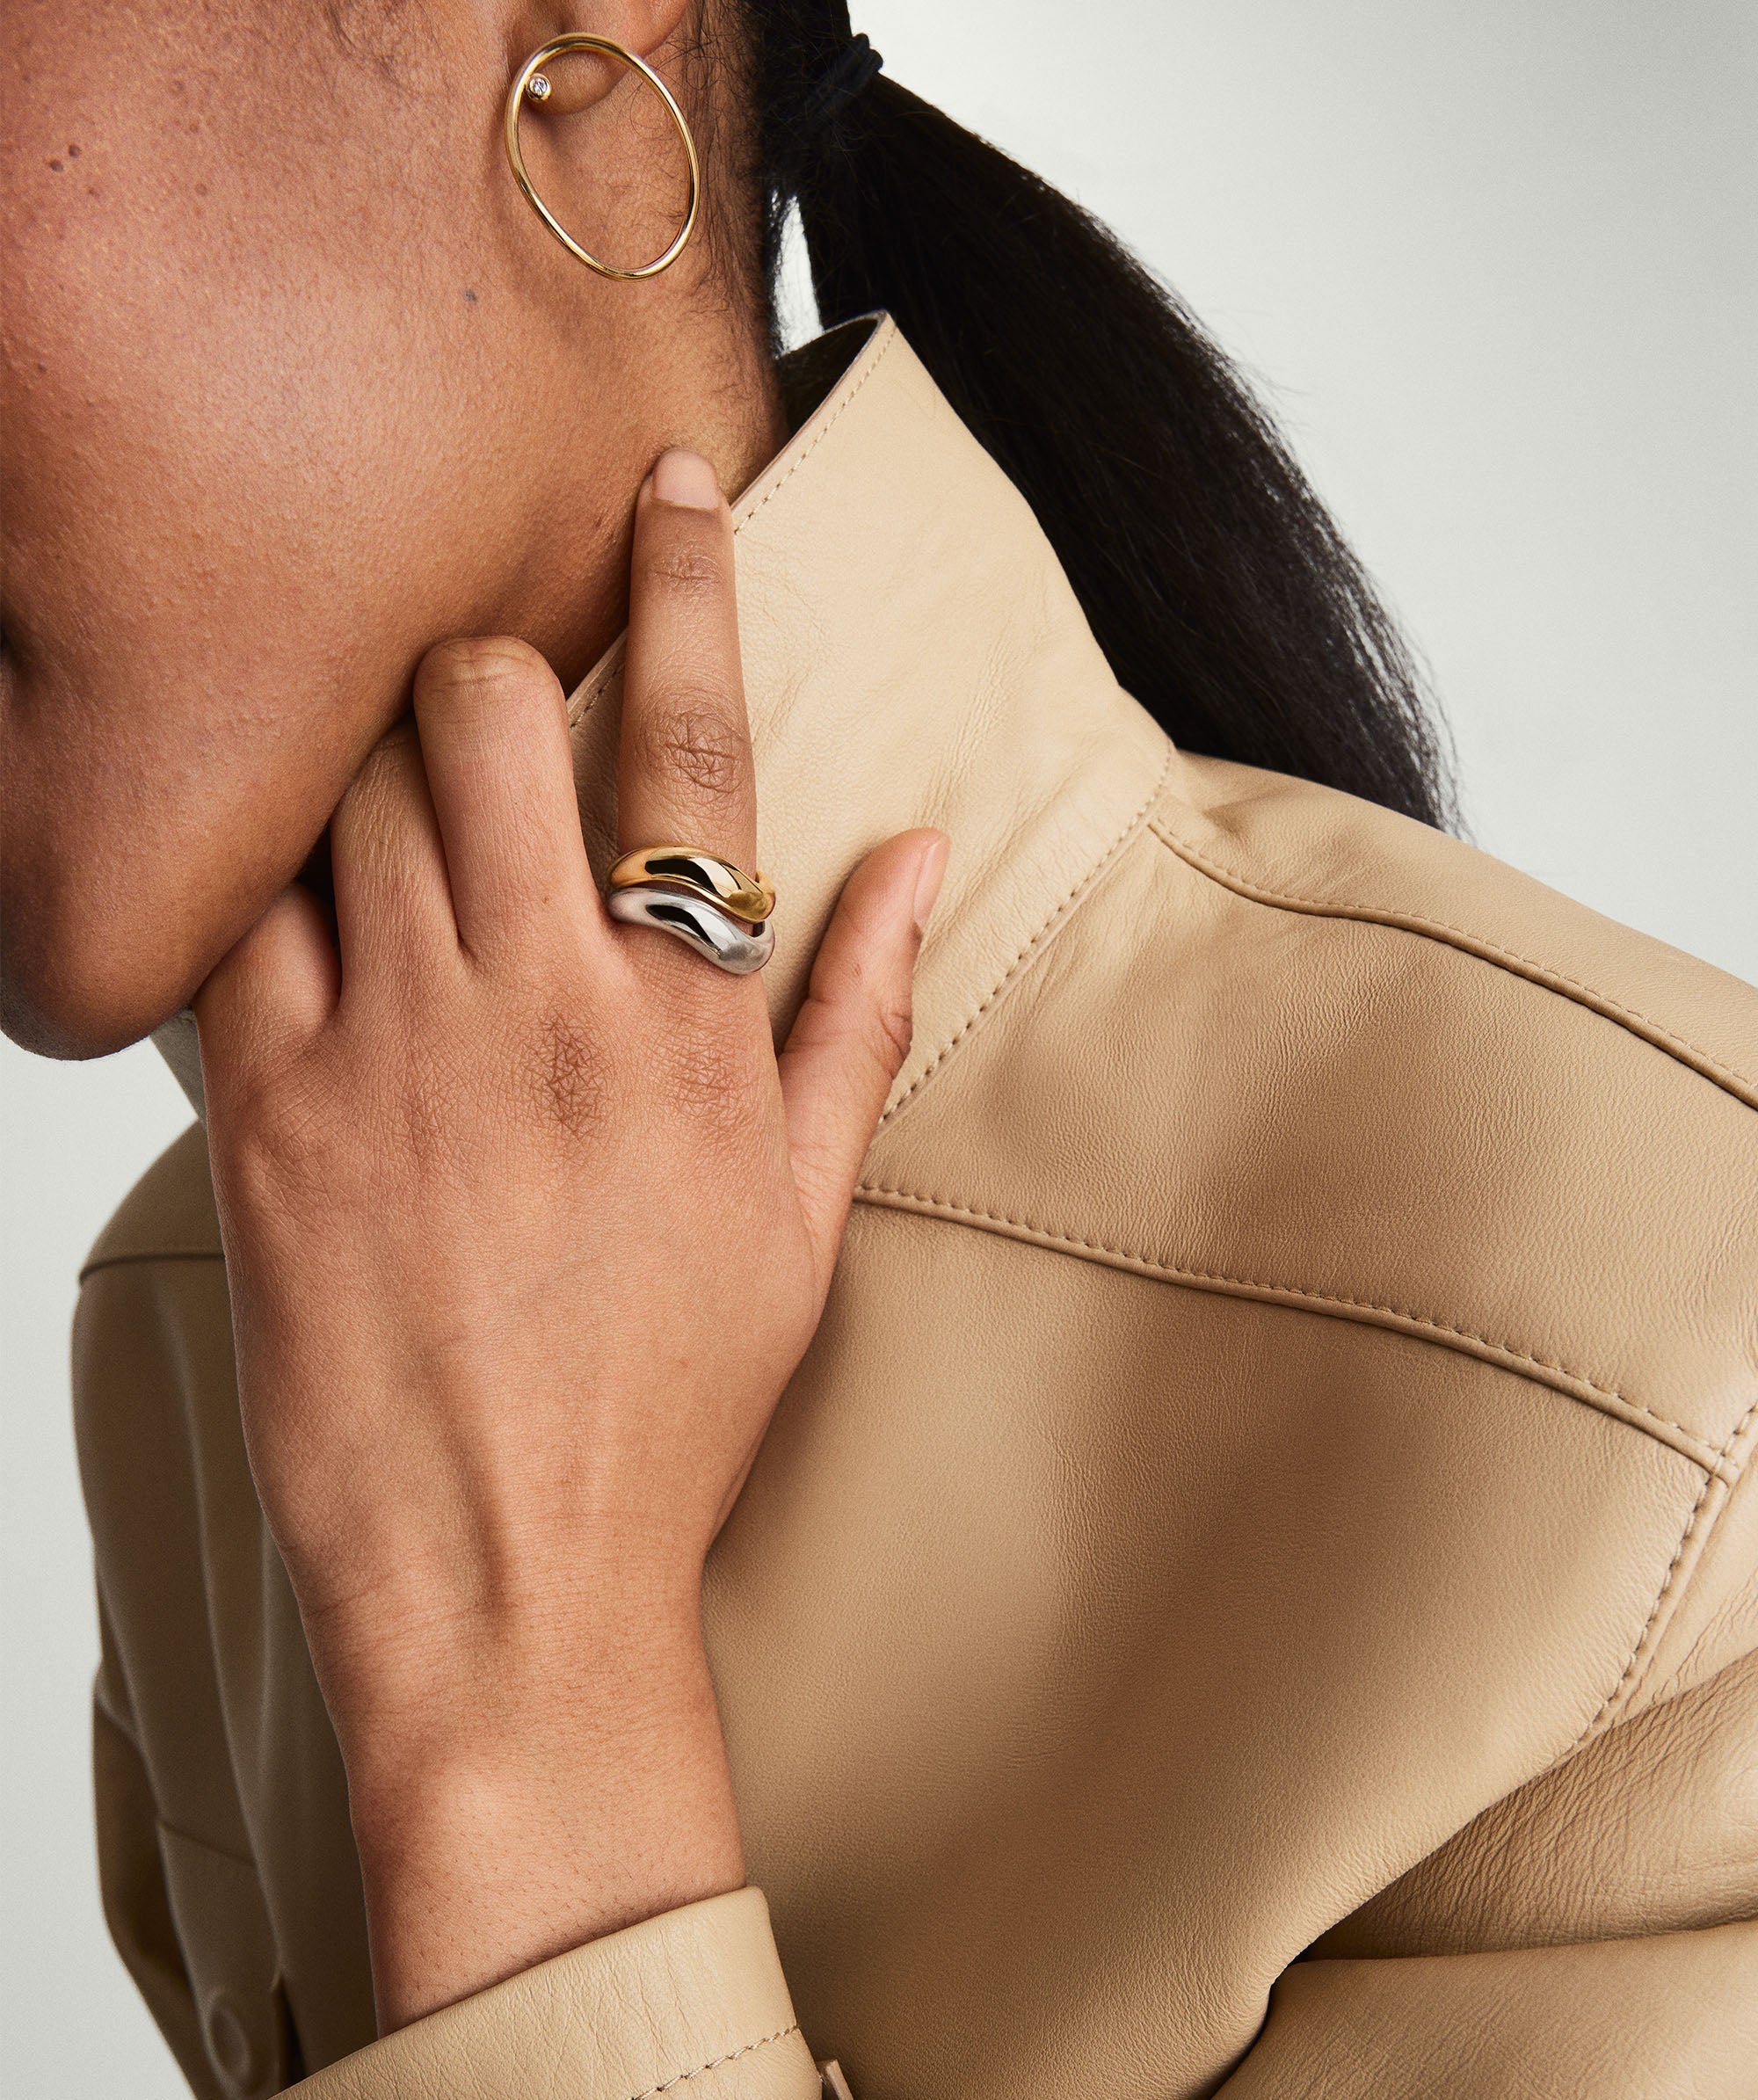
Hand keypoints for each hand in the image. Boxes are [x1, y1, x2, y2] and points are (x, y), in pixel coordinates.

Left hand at [193, 448, 947, 2028]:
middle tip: (491, 735)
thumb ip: (857, 1009)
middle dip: (481, 673)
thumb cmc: (677, 1394)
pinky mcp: (270, 1119)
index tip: (666, 478)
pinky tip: (314, 959)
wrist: (514, 1576)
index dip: (686, 573)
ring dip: (374, 784)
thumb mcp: (809, 1206)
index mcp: (687, 1019)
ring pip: (346, 788)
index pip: (693, 732)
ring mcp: (393, 1051)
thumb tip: (920, 853)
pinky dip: (267, 900)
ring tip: (405, 870)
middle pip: (479, 702)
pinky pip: (237, 922)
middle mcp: (540, 1002)